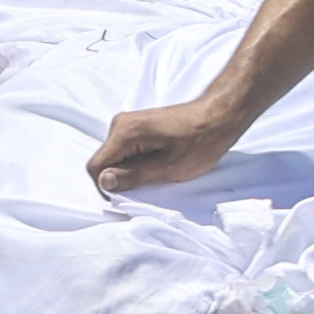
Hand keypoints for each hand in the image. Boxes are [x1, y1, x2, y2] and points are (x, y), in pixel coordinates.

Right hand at [91, 92, 247, 193]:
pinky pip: (126, 151)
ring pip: (115, 158)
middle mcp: (120, 124)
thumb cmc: (199, 142)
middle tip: (151, 183)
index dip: (107, 187)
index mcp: (124, 132)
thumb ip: (133, 176)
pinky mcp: (137, 127)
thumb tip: (104, 183)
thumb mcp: (167, 167)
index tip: (130, 195)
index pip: (96, 166)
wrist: (218, 117)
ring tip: (159, 171)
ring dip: (131, 171)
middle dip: (121, 178)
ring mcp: (128, 124)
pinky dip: (137, 162)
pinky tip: (159, 163)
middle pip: (104, 162)